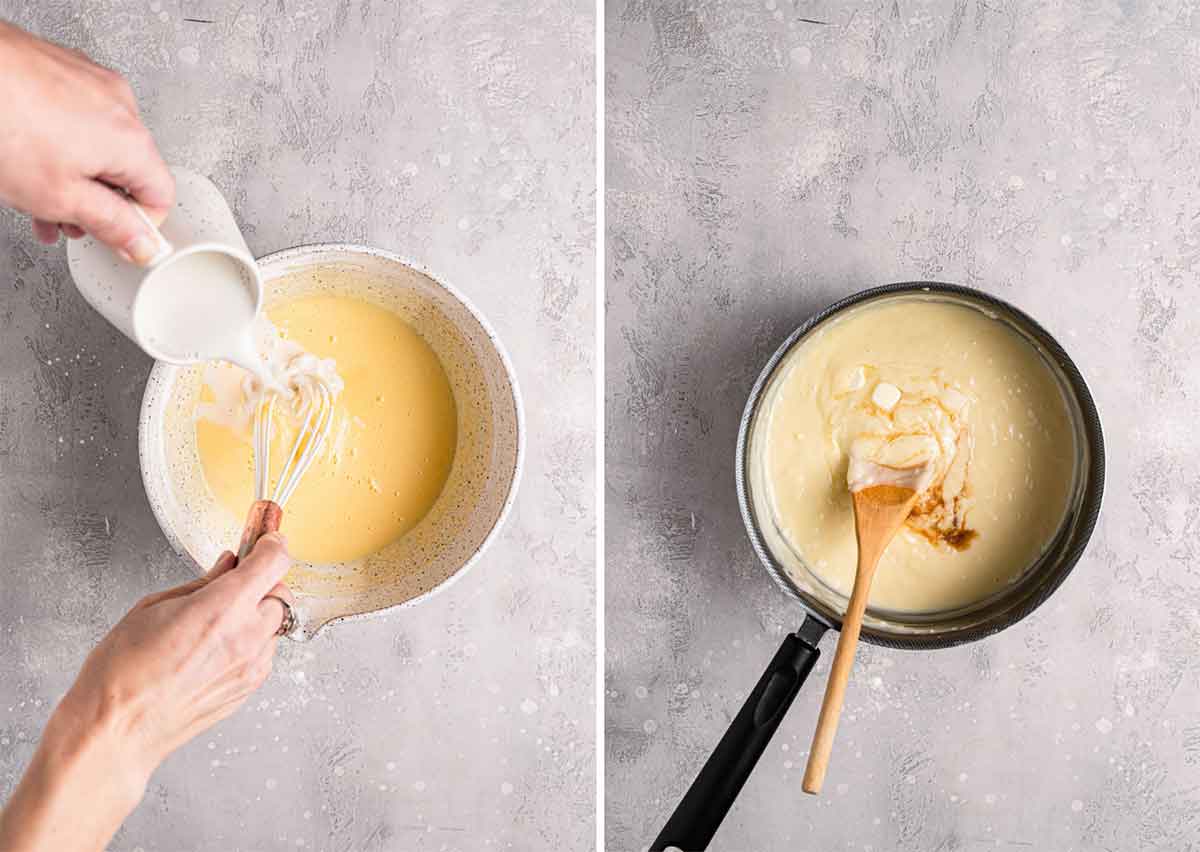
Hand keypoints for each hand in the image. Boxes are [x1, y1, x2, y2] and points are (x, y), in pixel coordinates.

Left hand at [0, 21, 173, 263]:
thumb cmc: (2, 125)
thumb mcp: (59, 198)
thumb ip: (112, 226)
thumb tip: (145, 243)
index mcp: (131, 140)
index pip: (161, 197)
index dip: (137, 225)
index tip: (113, 236)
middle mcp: (120, 105)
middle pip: (129, 170)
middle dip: (99, 200)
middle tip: (66, 217)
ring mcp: (91, 81)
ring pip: (98, 144)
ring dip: (75, 175)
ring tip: (38, 192)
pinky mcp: (62, 68)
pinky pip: (76, 117)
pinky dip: (58, 142)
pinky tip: (27, 156)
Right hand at [0, 536, 293, 851]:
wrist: (117, 730)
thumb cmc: (123, 671)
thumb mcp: (154, 607)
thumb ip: (201, 583)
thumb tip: (228, 564)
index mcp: (222, 608)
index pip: (274, 561)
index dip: (272, 543)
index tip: (266, 537)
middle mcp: (246, 636)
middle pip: (282, 594)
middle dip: (264, 583)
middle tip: (235, 583)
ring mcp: (251, 666)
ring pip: (276, 625)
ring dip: (258, 614)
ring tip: (217, 620)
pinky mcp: (249, 688)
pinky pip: (265, 652)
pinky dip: (252, 641)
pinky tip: (217, 646)